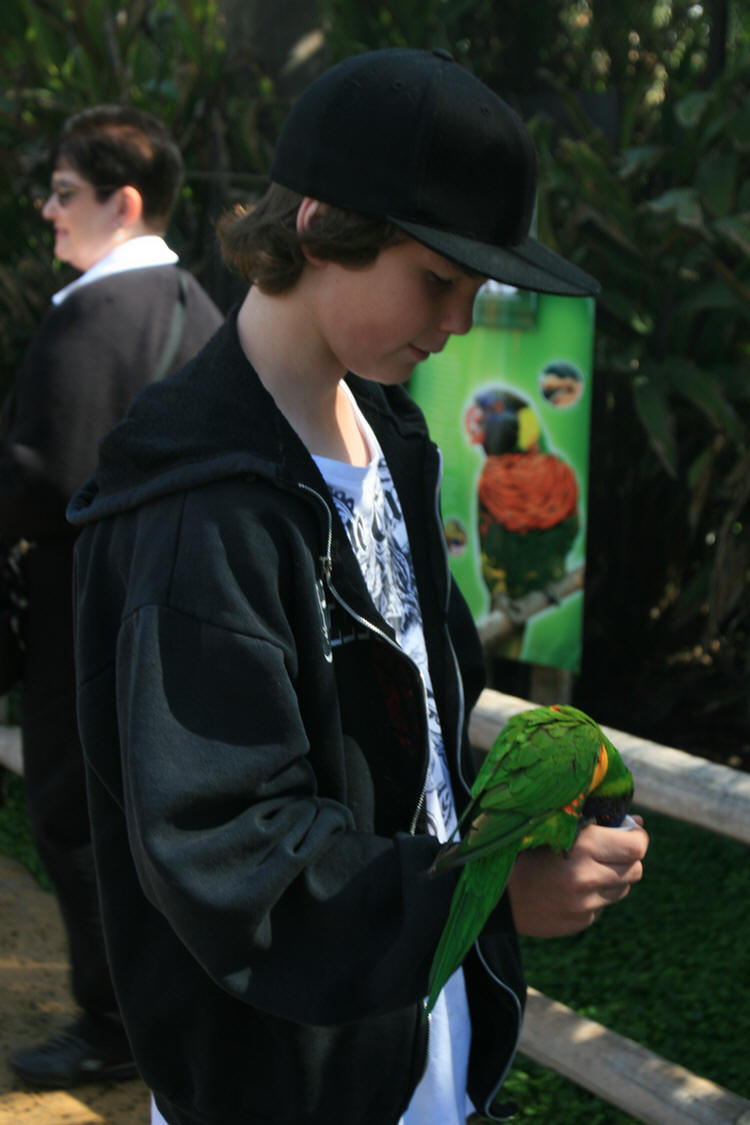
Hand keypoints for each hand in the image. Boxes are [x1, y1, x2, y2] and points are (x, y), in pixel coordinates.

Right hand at [506, 818, 648, 937]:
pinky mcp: (580, 923)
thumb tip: (639, 824)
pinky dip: (595, 895)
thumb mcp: (557, 826)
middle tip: (609, 849)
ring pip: (623, 888)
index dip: (637, 837)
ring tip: (587, 867)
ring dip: (613, 877)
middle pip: (636, 869)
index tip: (628, 832)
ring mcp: (585, 905)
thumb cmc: (527, 849)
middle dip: (627, 858)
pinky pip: (603, 906)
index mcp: (583, 847)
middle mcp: (587, 878)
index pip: (637, 847)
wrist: (496, 890)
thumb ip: (597, 823)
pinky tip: (571, 887)